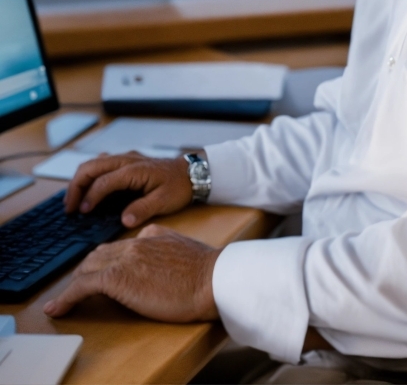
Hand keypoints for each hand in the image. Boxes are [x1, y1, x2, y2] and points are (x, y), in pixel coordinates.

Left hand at [44, 224, 220, 320]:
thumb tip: (154, 249)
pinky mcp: (118, 278)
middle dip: (85, 271)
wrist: (212, 279)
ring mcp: (125, 259)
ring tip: (64, 299)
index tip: (98, 271)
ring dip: (74, 283)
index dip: (105, 260)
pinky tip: (57, 309)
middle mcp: (135, 243)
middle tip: (77, 287)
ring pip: (87, 267)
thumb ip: (166, 245)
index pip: (119, 246)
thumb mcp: (183, 249)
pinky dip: (65, 298)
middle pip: (99, 255)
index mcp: (151, 235)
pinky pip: (82, 286)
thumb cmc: (205, 272)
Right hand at [64, 151, 192, 226]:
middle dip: (76, 186)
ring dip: (80, 179)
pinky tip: (87, 189)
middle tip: (69, 207)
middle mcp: (126, 160)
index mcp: (134, 170)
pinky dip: (89, 175)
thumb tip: (124, 220)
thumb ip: (143, 209)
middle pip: (91, 167)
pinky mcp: (127, 162)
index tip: (82, 213)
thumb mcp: (164, 201)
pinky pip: (102, 164)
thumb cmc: (180, 186)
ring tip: (73, 201)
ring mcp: (126, 159)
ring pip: (94, 163)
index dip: (91, 197)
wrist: (193, 173)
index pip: (103, 181)